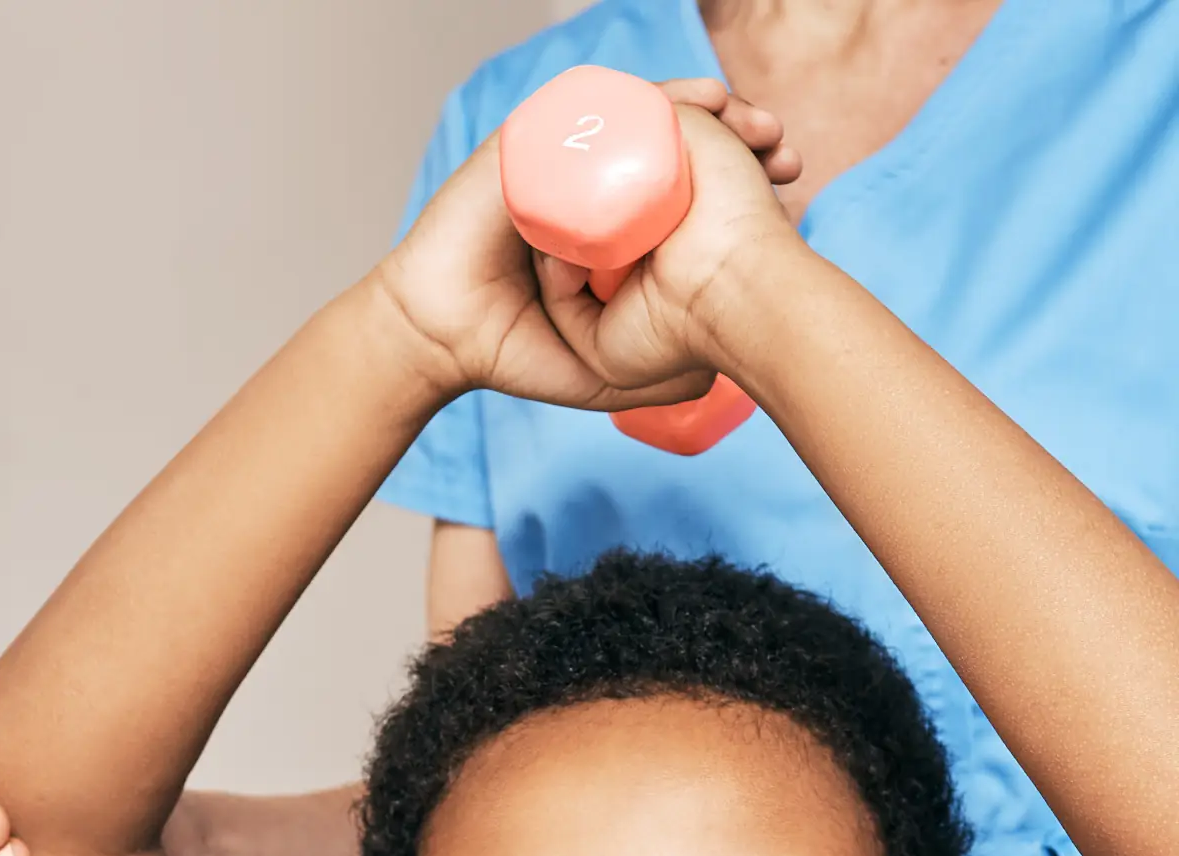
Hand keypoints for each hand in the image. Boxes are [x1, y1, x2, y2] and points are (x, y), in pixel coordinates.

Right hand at [377, 80, 798, 412]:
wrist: (445, 337)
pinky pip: (590, 107)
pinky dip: (637, 98)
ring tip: (741, 111)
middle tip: (782, 145)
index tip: (788, 179)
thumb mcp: (605, 372)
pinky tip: (682, 102)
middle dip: (734, 130)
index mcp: (617, 227)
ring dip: (695, 104)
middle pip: (675, 141)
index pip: (688, 186)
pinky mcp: (529, 143)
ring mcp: (562, 161)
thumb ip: (659, 378)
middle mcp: (594, 186)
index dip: (742, 176)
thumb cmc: (515, 352)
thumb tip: (719, 381)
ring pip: (639, 116)